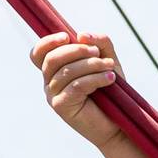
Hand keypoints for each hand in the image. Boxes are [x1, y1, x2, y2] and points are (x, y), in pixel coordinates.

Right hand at [31, 32, 124, 147]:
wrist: (119, 122)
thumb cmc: (112, 91)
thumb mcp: (108, 59)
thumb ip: (99, 43)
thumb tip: (81, 35)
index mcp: (55, 70)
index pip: (38, 53)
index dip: (48, 42)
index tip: (68, 36)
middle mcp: (49, 82)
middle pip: (52, 59)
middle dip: (76, 51)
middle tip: (98, 53)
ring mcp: (52, 95)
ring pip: (66, 72)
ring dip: (91, 65)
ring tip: (110, 68)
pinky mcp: (61, 107)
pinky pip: (75, 86)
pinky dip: (95, 78)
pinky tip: (110, 79)